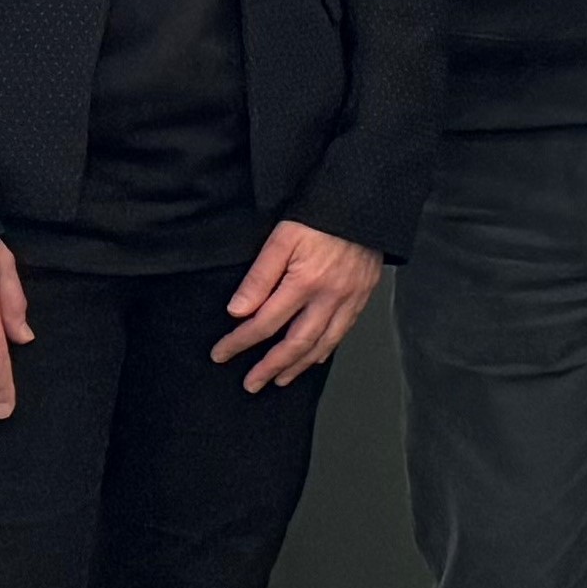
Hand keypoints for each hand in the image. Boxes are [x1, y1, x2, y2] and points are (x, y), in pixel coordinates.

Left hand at [210, 221, 384, 391]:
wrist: (365, 203)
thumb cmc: (320, 216)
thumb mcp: (281, 239)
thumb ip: (259, 277)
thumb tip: (238, 312)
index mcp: (305, 282)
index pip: (266, 322)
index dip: (240, 341)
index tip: (221, 354)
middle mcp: (330, 297)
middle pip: (296, 342)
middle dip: (271, 366)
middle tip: (251, 383)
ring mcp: (350, 299)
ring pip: (322, 343)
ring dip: (298, 365)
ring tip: (279, 379)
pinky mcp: (363, 296)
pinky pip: (343, 332)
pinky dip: (326, 349)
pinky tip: (314, 358)